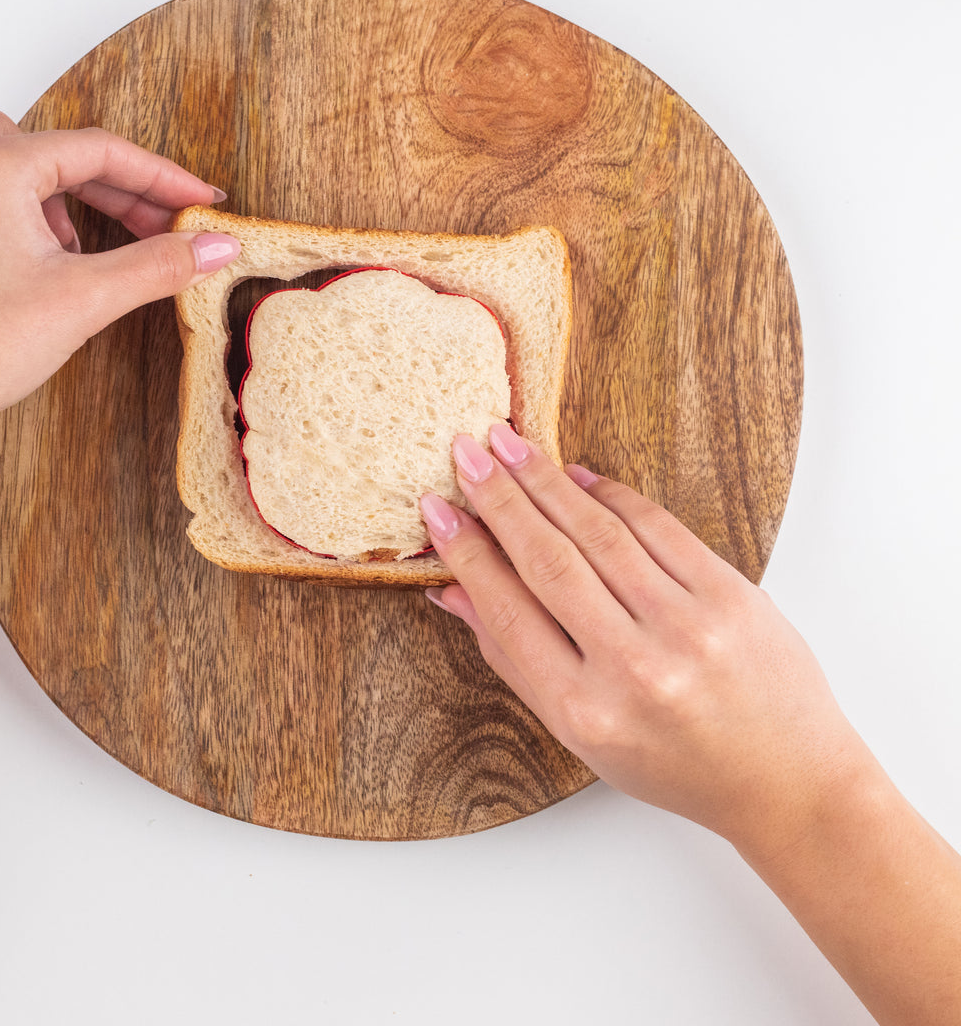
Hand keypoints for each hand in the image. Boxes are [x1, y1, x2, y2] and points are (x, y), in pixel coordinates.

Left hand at [0, 109, 237, 475]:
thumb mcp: (85, 301)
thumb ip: (157, 265)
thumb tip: (215, 246)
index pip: (102, 152)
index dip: (162, 177)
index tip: (200, 202)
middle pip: (57, 154)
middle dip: (116, 189)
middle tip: (161, 228)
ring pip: (2, 159)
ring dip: (52, 190)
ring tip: (75, 242)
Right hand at [420, 425, 867, 846]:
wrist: (787, 778)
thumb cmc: (674, 762)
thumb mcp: (580, 732)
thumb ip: (513, 657)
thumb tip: (454, 590)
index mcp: (586, 710)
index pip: (507, 611)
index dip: (466, 553)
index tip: (438, 512)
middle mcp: (635, 666)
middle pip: (548, 560)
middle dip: (499, 498)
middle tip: (466, 453)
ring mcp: (688, 625)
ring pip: (599, 533)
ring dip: (546, 482)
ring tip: (509, 446)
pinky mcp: (731, 593)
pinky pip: (657, 526)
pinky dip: (612, 495)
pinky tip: (578, 474)